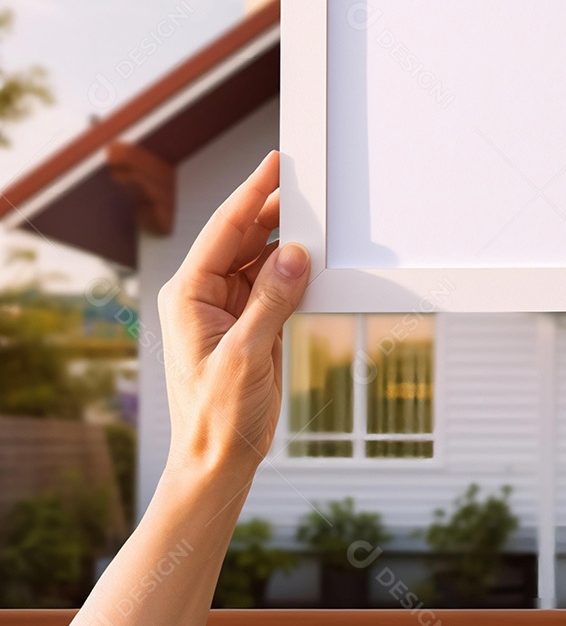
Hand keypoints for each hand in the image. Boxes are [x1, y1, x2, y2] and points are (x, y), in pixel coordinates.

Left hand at [157, 151, 309, 482]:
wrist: (219, 462)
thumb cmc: (218, 417)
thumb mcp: (246, 356)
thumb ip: (271, 301)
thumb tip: (296, 255)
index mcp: (188, 295)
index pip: (224, 230)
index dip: (252, 193)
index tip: (275, 163)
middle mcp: (204, 295)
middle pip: (242, 238)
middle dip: (273, 211)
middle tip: (307, 184)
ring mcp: (227, 309)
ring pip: (260, 259)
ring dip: (287, 242)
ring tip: (317, 218)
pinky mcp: (250, 324)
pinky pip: (274, 284)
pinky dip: (294, 272)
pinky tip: (314, 260)